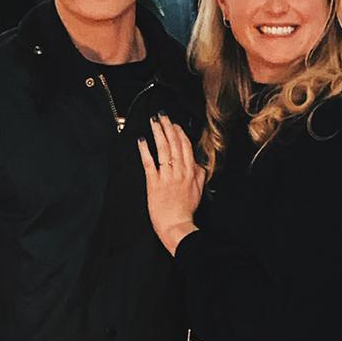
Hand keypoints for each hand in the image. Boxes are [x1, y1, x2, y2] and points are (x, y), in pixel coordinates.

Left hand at [139, 114, 204, 254]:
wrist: (176, 225)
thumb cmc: (186, 211)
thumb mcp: (198, 191)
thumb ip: (199, 175)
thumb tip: (198, 164)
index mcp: (190, 173)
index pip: (186, 147)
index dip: (179, 133)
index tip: (174, 124)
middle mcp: (179, 172)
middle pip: (174, 144)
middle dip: (168, 127)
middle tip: (161, 115)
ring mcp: (166, 176)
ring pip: (163, 150)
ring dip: (157, 133)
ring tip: (153, 122)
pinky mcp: (154, 183)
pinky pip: (149, 163)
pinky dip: (145, 150)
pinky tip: (141, 140)